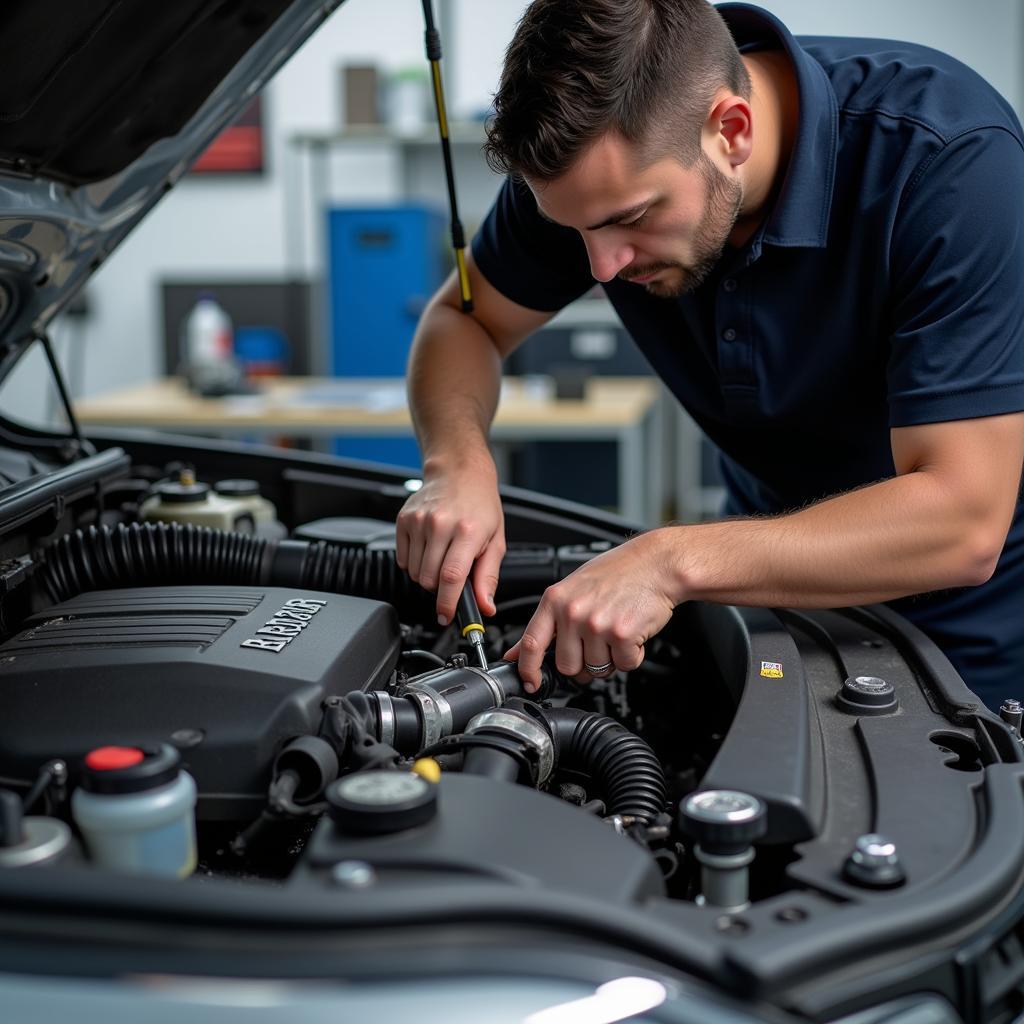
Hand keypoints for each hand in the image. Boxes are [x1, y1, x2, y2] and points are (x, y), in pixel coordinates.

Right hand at [396, 456, 505, 623]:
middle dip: (439, 589)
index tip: (446, 616)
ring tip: (441, 557)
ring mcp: (419, 521)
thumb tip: (485, 606)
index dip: (448, 603)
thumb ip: (488, 577)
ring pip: (414, 572)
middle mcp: (440, 524)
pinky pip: (402, 559)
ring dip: (427, 576)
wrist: (459, 473)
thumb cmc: (480, 506)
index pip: (452, 577)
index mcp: (467, 531)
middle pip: (429, 579)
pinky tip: (428, 548)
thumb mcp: (495, 540)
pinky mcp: (403, 520)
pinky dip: (414, 563)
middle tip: (451, 577)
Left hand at [504, 529, 682, 691]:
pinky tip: (633, 633)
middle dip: (584, 663)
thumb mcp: (573, 589)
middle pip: (568, 666)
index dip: (527, 669)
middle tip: (598, 643)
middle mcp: (573, 612)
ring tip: (618, 630)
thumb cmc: (618, 573)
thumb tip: (520, 651)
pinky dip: (632, 656)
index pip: (531, 642)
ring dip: (611, 658)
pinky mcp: (622, 635)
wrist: (657, 563)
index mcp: (556, 599)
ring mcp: (596, 624)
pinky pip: (624, 665)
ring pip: (597, 669)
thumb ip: (549, 621)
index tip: (530, 682)